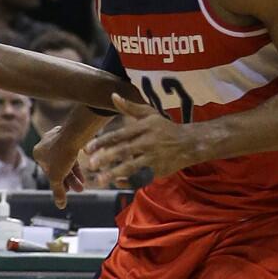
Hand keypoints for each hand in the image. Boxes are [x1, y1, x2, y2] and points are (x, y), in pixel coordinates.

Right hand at [32, 127, 86, 208]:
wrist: (74, 134)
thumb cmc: (61, 153)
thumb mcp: (57, 177)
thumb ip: (58, 192)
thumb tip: (60, 205)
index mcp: (38, 153)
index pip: (47, 173)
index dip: (58, 183)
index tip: (65, 190)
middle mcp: (45, 145)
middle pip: (57, 168)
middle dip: (68, 180)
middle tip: (76, 189)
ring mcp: (57, 140)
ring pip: (65, 161)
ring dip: (74, 175)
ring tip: (81, 185)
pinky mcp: (68, 137)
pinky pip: (71, 153)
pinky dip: (76, 164)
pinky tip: (82, 173)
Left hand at [84, 94, 198, 186]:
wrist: (190, 143)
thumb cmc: (165, 127)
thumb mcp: (150, 114)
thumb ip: (130, 107)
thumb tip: (113, 96)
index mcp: (143, 128)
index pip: (119, 135)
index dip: (102, 142)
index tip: (87, 149)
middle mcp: (148, 143)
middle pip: (124, 151)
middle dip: (107, 158)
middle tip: (90, 164)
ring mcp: (153, 158)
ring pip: (132, 167)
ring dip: (115, 173)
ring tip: (101, 179)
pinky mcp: (159, 170)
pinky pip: (142, 178)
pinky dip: (130, 181)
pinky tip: (117, 183)